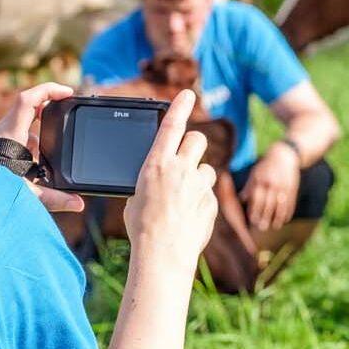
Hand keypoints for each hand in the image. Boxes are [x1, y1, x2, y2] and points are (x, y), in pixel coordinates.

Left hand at [0, 82, 83, 213]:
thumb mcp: (23, 193)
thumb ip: (53, 198)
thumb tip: (78, 204)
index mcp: (8, 133)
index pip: (29, 99)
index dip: (49, 90)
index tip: (67, 93)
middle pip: (27, 124)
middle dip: (41, 142)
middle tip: (47, 161)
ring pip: (14, 138)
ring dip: (25, 153)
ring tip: (29, 178)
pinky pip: (0, 146)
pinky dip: (12, 158)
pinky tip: (13, 179)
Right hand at [124, 90, 218, 283]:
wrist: (163, 254)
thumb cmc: (142, 228)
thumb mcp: (137, 197)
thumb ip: (152, 180)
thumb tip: (159, 180)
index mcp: (156, 164)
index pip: (172, 126)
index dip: (180, 107)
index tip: (187, 94)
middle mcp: (180, 169)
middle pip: (197, 140)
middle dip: (193, 145)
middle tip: (187, 157)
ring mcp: (199, 184)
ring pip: (207, 169)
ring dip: (198, 178)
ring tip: (184, 199)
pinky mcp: (211, 201)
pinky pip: (208, 194)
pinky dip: (201, 201)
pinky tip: (189, 217)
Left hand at [242, 141, 300, 230]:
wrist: (285, 155)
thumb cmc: (266, 165)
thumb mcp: (255, 173)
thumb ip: (249, 186)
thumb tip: (241, 199)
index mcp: (262, 180)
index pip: (257, 198)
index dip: (255, 209)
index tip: (252, 220)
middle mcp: (273, 184)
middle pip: (269, 203)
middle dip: (265, 216)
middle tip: (262, 227)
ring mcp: (284, 186)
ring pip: (281, 205)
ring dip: (277, 217)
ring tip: (275, 226)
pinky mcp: (292, 188)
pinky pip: (290, 202)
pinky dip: (288, 212)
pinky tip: (285, 220)